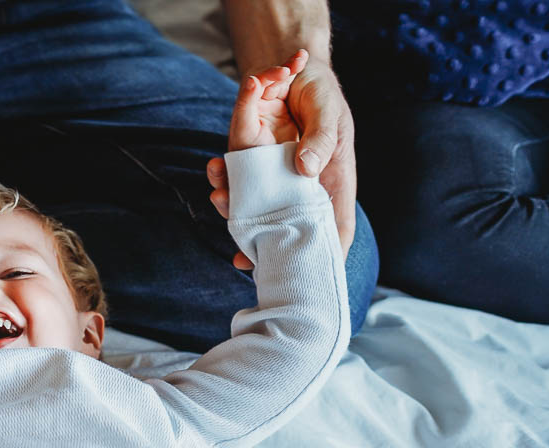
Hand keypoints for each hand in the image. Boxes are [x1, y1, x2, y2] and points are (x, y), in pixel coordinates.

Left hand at [206, 50, 355, 268]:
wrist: (296, 68)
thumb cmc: (323, 97)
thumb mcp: (331, 114)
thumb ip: (321, 140)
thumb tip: (304, 168)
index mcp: (329, 185)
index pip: (333, 229)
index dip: (322, 257)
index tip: (308, 279)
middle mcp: (298, 186)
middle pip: (283, 225)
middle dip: (260, 243)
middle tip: (242, 258)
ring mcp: (271, 175)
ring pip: (250, 203)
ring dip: (232, 205)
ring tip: (219, 197)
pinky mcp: (250, 159)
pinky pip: (234, 173)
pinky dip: (223, 172)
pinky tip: (215, 167)